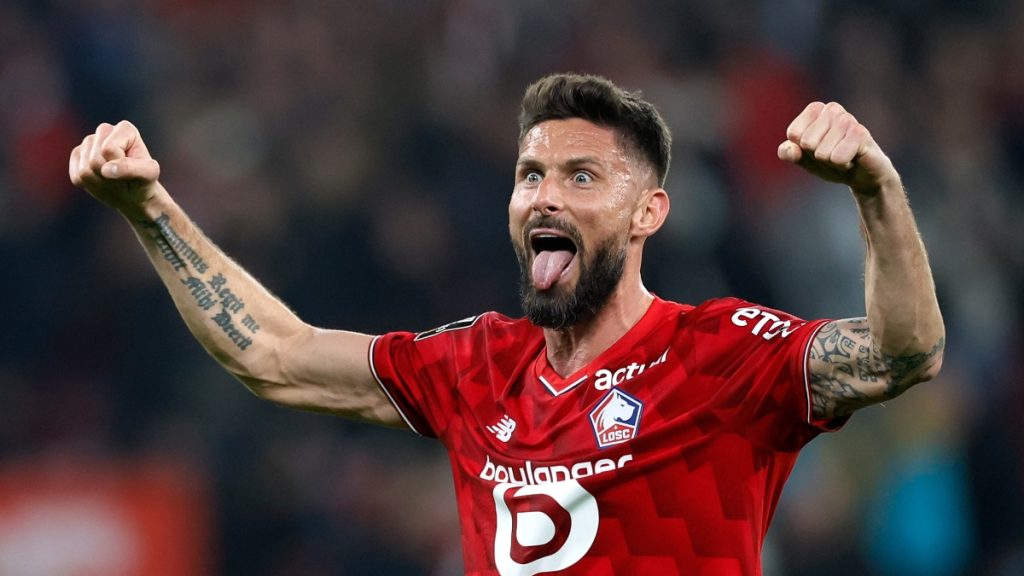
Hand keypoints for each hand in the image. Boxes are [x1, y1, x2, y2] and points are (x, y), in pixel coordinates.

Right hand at [69, 121, 160, 213]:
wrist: (133, 192)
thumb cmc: (144, 180)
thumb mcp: (148, 174)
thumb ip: (131, 168)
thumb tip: (106, 169)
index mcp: (125, 129)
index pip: (109, 149)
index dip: (120, 166)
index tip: (132, 170)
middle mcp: (104, 130)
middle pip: (95, 161)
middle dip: (109, 177)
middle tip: (122, 178)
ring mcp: (88, 142)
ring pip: (85, 171)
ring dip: (100, 182)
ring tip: (113, 179)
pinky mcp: (77, 155)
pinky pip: (77, 177)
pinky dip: (90, 185)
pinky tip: (102, 180)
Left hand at [778, 102, 897, 194]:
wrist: (861, 175)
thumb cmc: (831, 162)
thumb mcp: (805, 159)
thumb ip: (790, 154)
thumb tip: (787, 149)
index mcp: (815, 110)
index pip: (794, 133)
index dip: (802, 149)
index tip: (816, 149)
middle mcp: (832, 109)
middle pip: (807, 142)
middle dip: (817, 156)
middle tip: (832, 154)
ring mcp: (848, 119)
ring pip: (822, 152)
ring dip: (831, 162)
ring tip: (843, 156)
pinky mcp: (861, 133)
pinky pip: (838, 157)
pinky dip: (842, 164)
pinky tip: (853, 158)